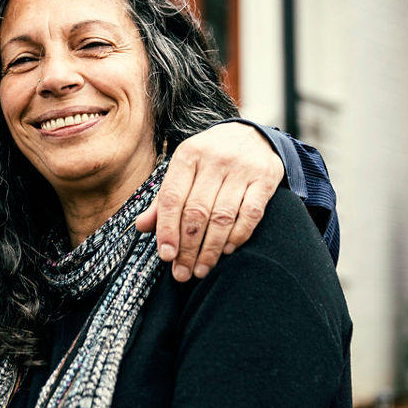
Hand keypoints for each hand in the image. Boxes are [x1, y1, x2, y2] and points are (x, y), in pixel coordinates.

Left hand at [136, 122, 281, 280]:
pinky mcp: (266, 178)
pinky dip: (237, 236)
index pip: (173, 197)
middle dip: (188, 248)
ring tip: (201, 270)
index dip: (167, 229)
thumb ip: (164, 199)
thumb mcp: (184, 170)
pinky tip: (226, 251)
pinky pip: (250, 214)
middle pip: (197, 211)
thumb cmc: (210, 159)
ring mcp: (242, 168)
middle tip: (182, 273)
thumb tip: (141, 227)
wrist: (252, 135)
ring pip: (222, 217)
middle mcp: (215, 158)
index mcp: (188, 154)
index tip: (166, 256)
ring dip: (210, 249)